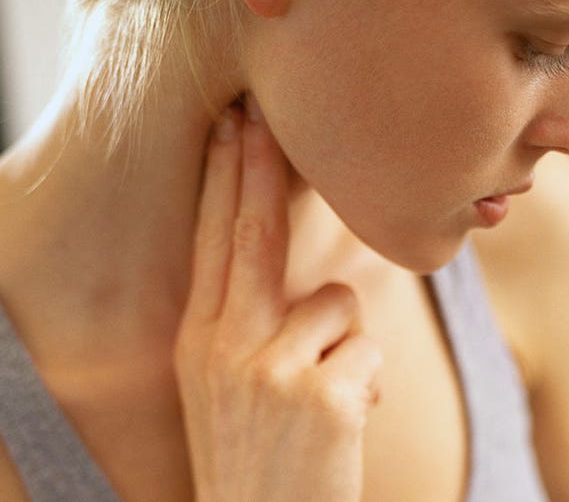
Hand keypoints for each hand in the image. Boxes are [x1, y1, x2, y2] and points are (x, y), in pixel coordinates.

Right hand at [175, 98, 382, 501]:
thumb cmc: (258, 459)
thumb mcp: (229, 389)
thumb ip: (252, 328)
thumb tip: (311, 282)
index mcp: (199, 342)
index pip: (214, 241)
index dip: (225, 177)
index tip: (233, 125)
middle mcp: (224, 347)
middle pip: (254, 230)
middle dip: (262, 163)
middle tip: (261, 109)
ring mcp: (270, 370)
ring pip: (337, 302)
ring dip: (344, 347)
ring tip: (322, 402)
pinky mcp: (322, 397)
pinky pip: (368, 352)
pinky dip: (366, 387)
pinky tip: (341, 427)